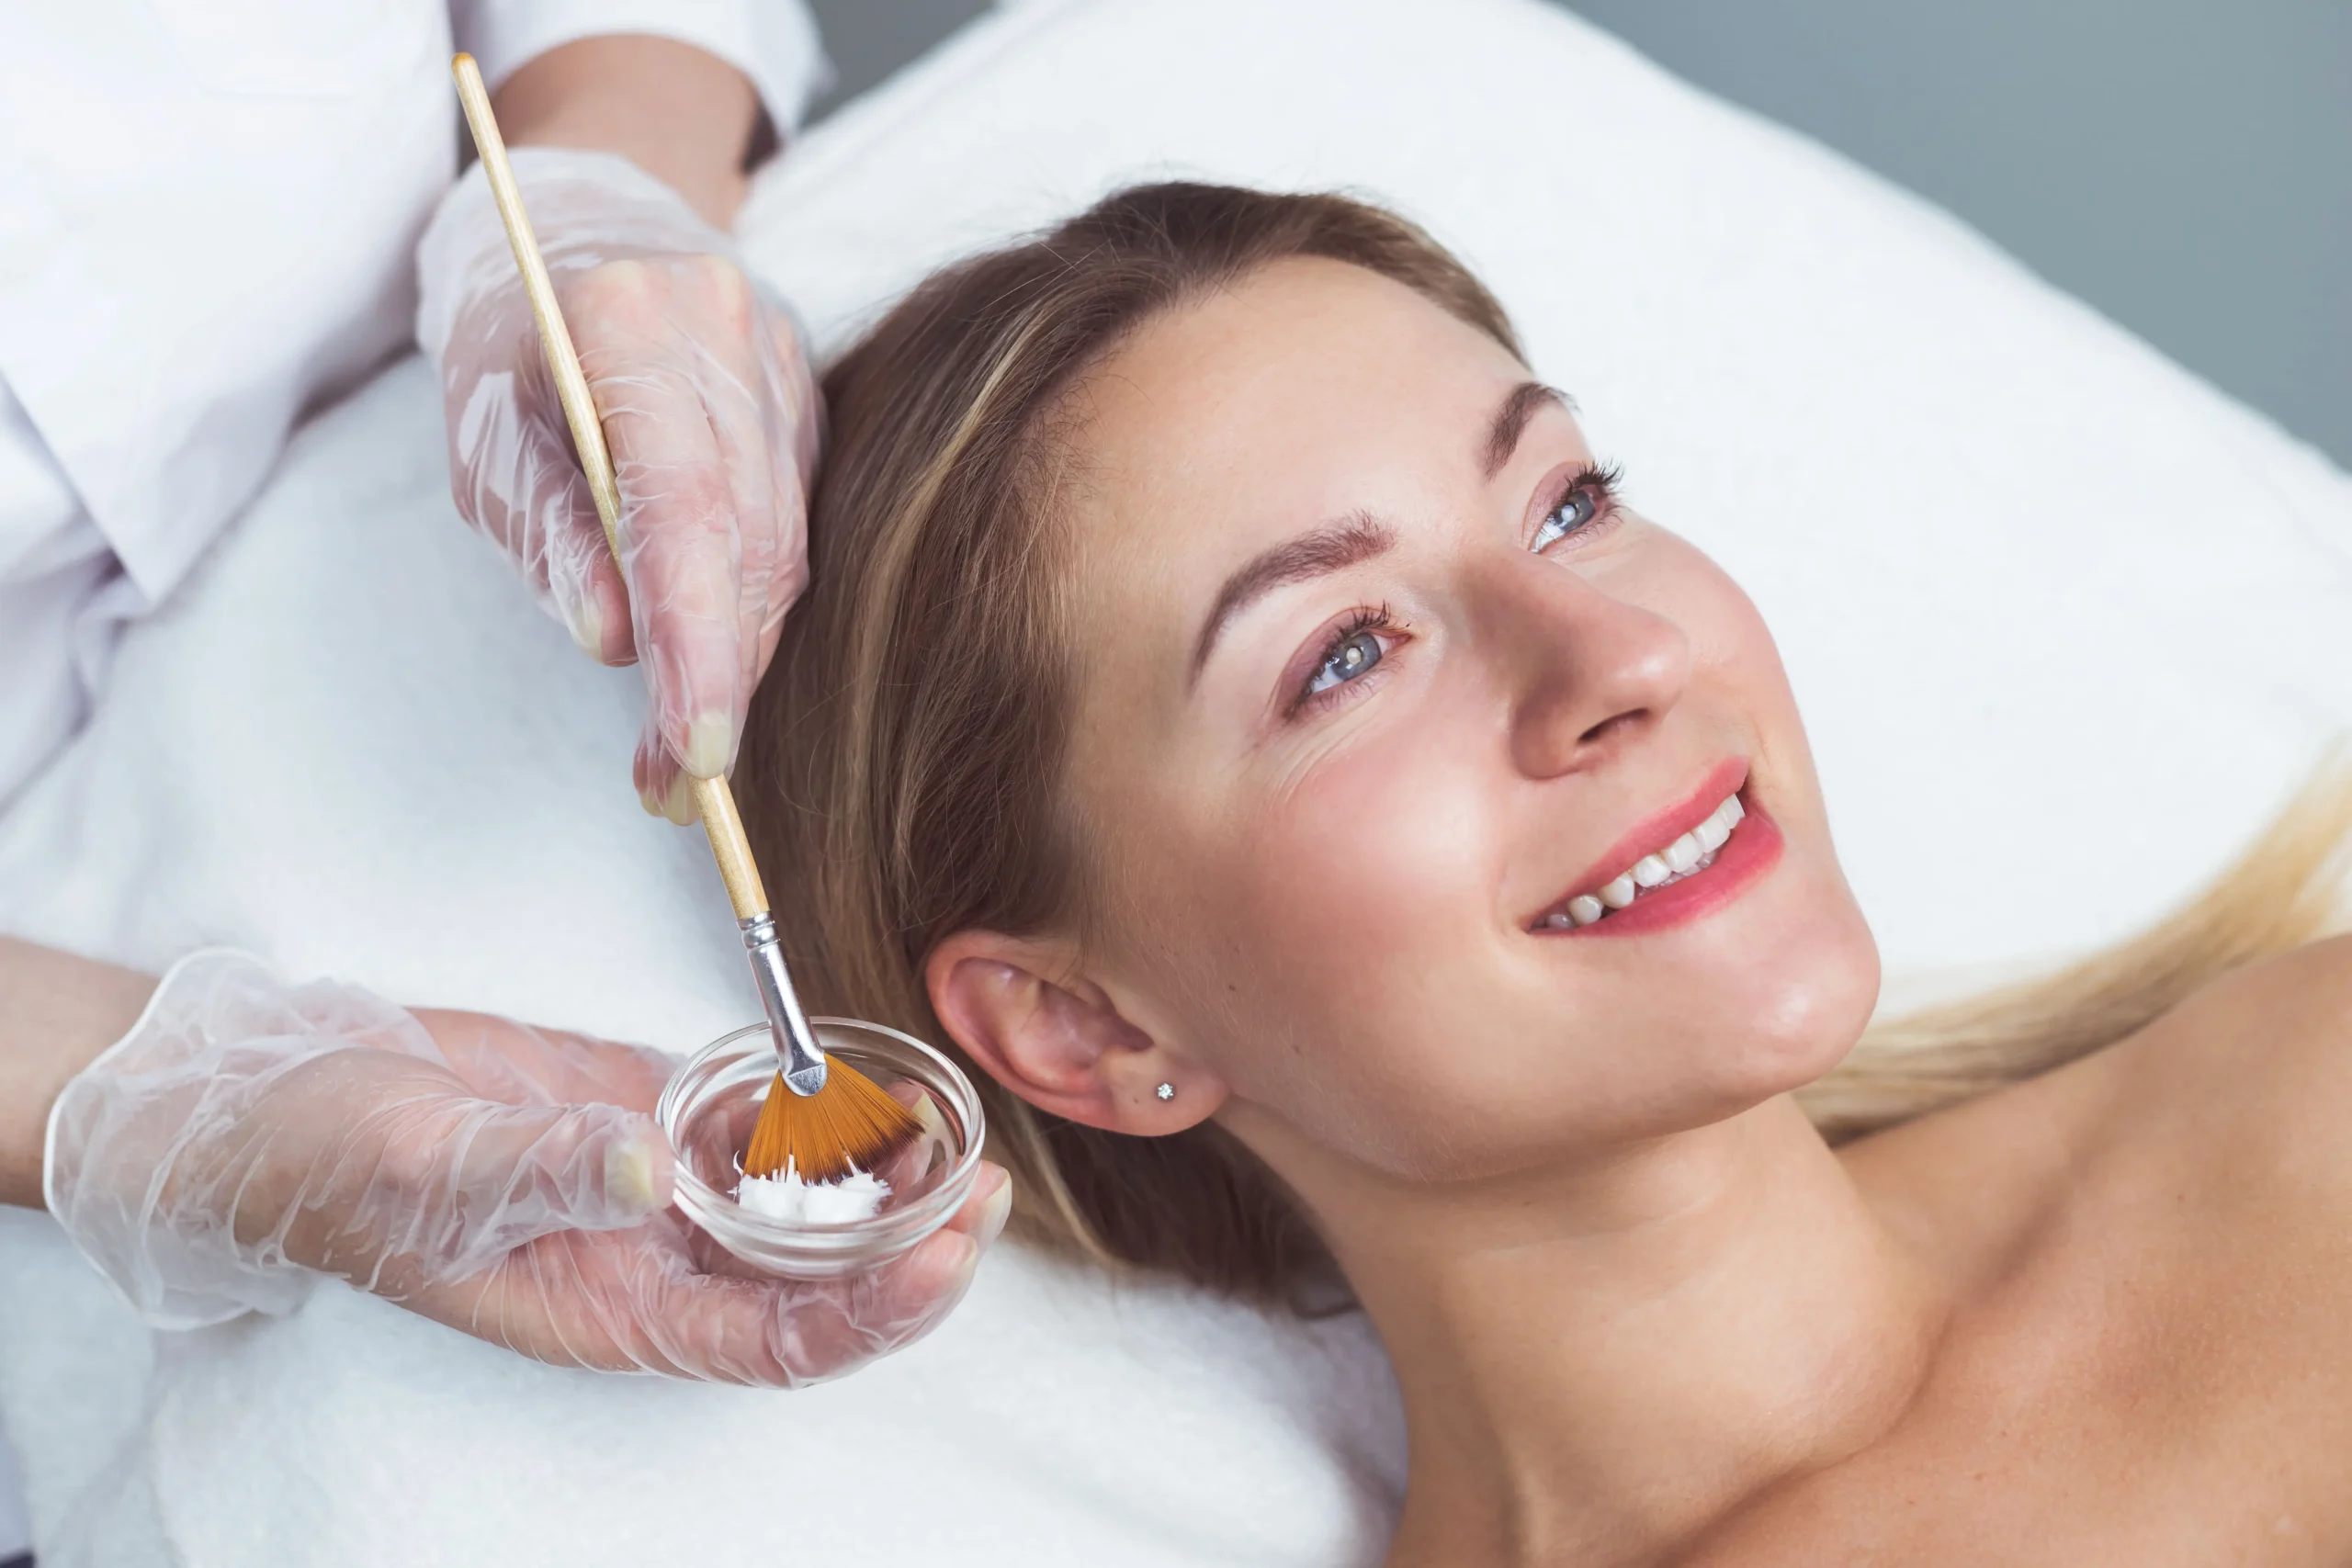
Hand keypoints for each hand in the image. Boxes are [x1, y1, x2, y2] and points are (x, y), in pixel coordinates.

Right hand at [45, 952, 1008, 1386]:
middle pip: (816, 1277)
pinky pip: (749, 1119)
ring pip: (795, 1200)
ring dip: (876, 1171)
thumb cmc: (328, 1160)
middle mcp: (651, 1257)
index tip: (950, 1249)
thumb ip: (541, 1164)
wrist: (278, 1089)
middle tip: (986, 1176)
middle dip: (911, 1239)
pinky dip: (809, 1102)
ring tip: (949, 1116)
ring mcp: (654, 1184)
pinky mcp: (645, 1110)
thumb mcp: (430, 1163)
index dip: (875, 1309)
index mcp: (612, 1308)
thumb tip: (645, 1164)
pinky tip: (861, 1069)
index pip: (779, 1337)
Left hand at [416, 148, 820, 817]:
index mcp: (630, 321)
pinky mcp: (810, 396)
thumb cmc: (509, 345)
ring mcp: (783, 359)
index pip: (683, 507)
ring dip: (739, 661)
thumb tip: (612, 643)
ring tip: (683, 755)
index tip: (696, 749)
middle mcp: (727, 330)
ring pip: (785, 546)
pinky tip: (715, 669)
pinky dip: (754, 610)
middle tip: (676, 788)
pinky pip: (796, 527)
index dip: (698, 639)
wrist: (580, 234)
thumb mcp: (485, 435)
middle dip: (718, 677)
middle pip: (751, 540)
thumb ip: (549, 532)